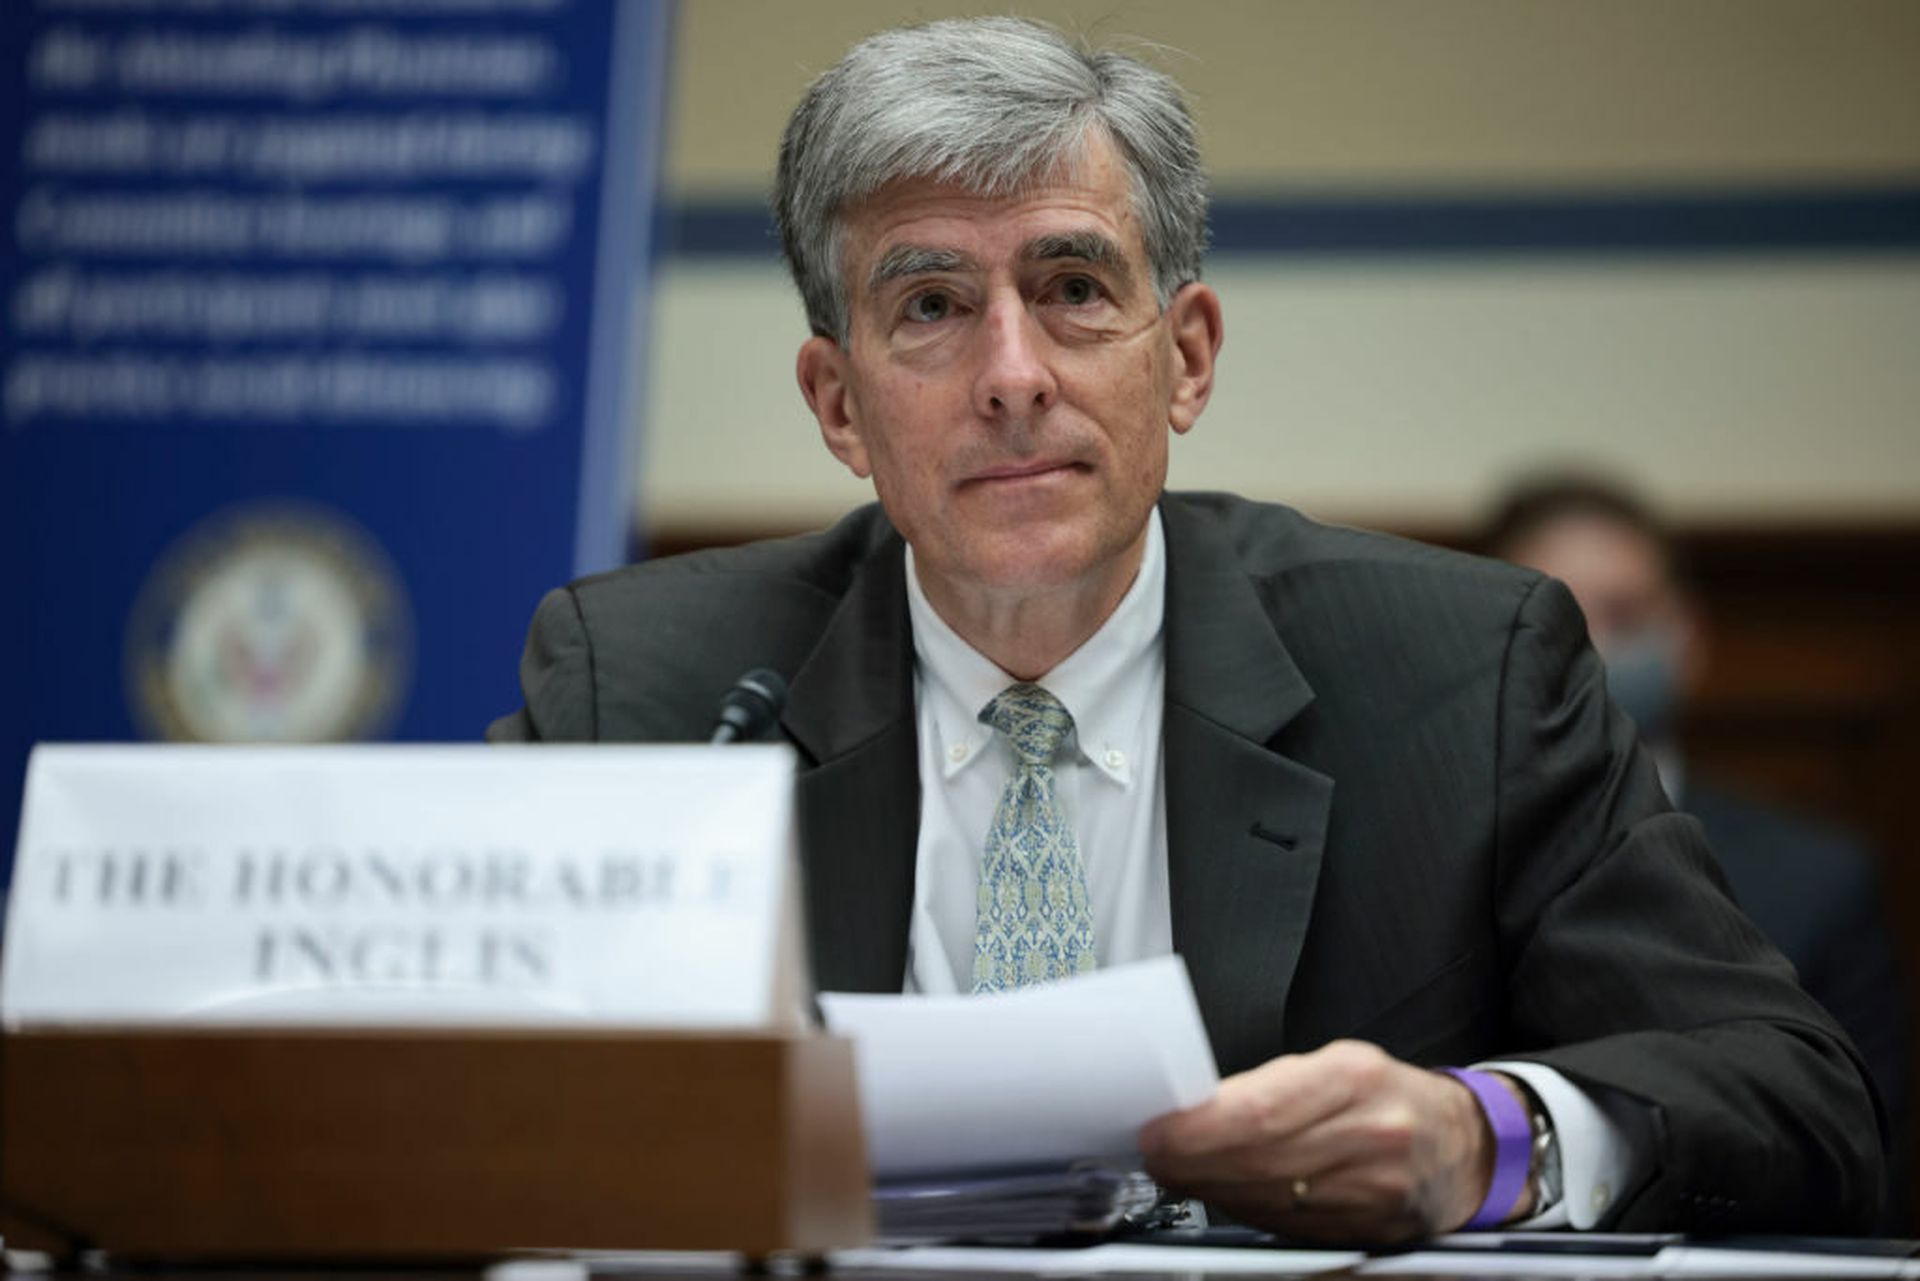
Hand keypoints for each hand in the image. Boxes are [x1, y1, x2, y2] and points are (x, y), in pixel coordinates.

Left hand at [1138, 1039, 1527, 1244]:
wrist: (1463, 1148)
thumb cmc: (1390, 1097)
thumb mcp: (1339, 1064)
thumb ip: (1270, 1086)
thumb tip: (1197, 1109)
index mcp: (1356, 1079)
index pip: (1260, 1111)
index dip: (1198, 1128)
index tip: (1159, 1129)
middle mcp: (1370, 1136)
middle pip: (1257, 1159)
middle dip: (1191, 1160)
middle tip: (1153, 1152)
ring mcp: (1373, 1190)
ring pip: (1267, 1198)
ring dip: (1210, 1187)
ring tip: (1176, 1170)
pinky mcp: (1369, 1231)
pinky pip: (1287, 1225)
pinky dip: (1244, 1209)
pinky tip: (1221, 1193)